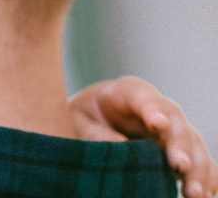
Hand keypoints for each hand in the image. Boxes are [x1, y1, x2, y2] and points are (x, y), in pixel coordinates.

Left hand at [70, 76, 215, 196]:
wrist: (90, 120)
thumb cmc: (81, 118)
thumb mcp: (76, 121)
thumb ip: (95, 134)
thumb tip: (122, 148)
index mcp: (127, 93)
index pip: (142, 97)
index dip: (151, 108)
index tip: (157, 123)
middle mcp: (158, 109)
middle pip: (175, 124)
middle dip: (180, 145)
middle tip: (180, 166)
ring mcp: (172, 131)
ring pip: (193, 146)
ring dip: (197, 169)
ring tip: (195, 192)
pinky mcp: (180, 151)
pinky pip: (199, 163)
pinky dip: (206, 178)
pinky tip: (207, 194)